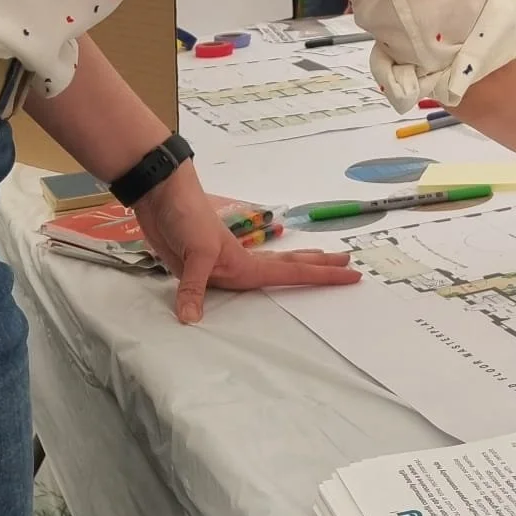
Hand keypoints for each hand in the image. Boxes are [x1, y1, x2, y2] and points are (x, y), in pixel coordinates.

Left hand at [134, 168, 360, 323]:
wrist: (162, 194)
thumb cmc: (186, 216)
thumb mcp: (194, 250)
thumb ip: (195, 286)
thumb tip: (192, 320)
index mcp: (245, 262)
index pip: (292, 272)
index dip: (322, 276)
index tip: (352, 274)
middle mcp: (240, 263)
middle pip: (288, 266)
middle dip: (318, 267)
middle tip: (347, 264)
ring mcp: (222, 262)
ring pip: (267, 267)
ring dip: (293, 266)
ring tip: (317, 263)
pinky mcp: (201, 264)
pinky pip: (233, 278)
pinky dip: (251, 275)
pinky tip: (253, 276)